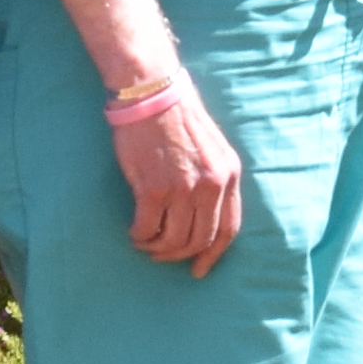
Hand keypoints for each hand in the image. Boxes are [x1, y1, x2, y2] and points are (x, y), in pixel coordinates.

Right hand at [111, 81, 247, 274]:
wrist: (153, 94)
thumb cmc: (177, 119)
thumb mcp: (213, 147)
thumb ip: (214, 178)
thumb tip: (204, 215)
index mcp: (229, 174)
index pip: (229, 227)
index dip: (214, 253)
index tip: (200, 269)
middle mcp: (211, 184)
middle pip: (200, 239)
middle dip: (180, 255)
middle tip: (161, 256)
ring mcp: (183, 188)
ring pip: (173, 240)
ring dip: (156, 248)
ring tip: (144, 242)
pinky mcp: (154, 189)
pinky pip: (147, 228)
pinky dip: (139, 236)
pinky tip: (133, 231)